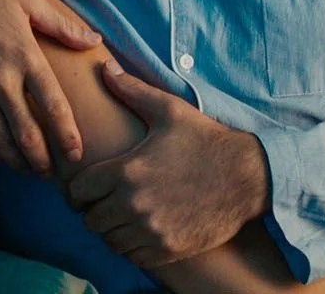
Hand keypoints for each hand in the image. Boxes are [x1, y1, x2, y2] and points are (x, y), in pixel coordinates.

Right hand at [0, 0, 101, 173]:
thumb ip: (62, 24)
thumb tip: (94, 42)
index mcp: (25, 55)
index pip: (54, 107)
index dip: (68, 136)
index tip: (77, 155)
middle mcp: (0, 79)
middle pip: (27, 134)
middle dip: (42, 161)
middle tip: (53, 174)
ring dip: (16, 161)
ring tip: (29, 171)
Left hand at [67, 61, 271, 267]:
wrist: (247, 176)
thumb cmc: (205, 140)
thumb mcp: (169, 110)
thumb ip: (131, 90)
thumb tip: (104, 68)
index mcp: (126, 171)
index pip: (78, 191)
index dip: (77, 189)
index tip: (86, 187)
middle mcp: (133, 205)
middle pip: (90, 220)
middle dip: (94, 210)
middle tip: (104, 202)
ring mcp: (151, 231)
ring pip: (110, 241)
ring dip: (112, 229)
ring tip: (123, 216)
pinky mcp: (169, 249)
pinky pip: (133, 256)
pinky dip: (132, 246)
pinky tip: (141, 230)